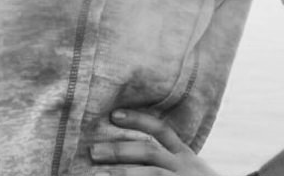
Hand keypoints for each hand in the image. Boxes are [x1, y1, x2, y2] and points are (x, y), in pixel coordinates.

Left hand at [89, 109, 221, 175]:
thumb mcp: (190, 170)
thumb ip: (167, 159)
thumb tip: (129, 150)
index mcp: (186, 156)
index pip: (160, 130)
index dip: (137, 119)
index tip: (113, 114)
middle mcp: (185, 167)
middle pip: (149, 152)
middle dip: (119, 150)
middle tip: (93, 151)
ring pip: (151, 173)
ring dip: (123, 173)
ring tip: (98, 174)